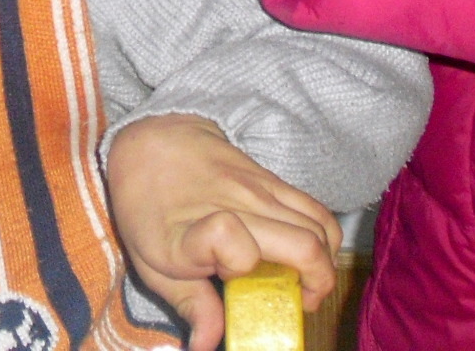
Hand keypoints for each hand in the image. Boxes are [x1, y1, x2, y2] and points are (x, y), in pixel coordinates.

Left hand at [106, 114, 339, 350]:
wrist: (151, 145)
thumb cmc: (147, 209)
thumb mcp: (152, 264)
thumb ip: (189, 304)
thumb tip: (208, 345)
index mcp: (191, 230)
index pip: (227, 237)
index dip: (238, 262)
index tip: (228, 277)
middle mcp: (233, 206)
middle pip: (303, 245)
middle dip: (315, 287)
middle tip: (294, 302)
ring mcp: (258, 190)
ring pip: (321, 230)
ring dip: (324, 265)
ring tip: (301, 281)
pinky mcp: (274, 180)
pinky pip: (319, 211)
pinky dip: (327, 239)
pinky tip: (307, 255)